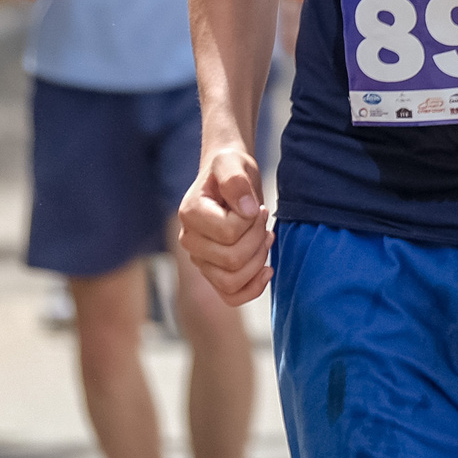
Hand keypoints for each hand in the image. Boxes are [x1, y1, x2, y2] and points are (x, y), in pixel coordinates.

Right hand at [177, 140, 271, 305]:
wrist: (230, 177)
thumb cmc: (230, 168)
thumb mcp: (232, 162)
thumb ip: (235, 180)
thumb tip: (247, 211)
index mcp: (190, 214)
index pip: (228, 233)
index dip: (251, 221)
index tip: (254, 206)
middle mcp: (190, 240)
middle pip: (232, 260)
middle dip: (258, 239)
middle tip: (262, 219)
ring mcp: (200, 259)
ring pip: (232, 281)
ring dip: (258, 261)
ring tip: (265, 237)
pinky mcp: (214, 272)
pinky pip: (231, 296)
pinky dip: (253, 288)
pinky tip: (267, 269)